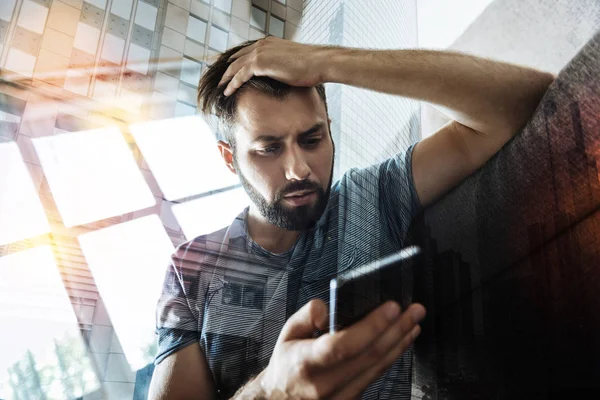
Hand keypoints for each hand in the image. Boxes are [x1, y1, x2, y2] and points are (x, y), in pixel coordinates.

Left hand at [218, 36, 329, 95]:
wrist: (318, 63)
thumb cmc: (311, 66)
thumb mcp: (292, 62)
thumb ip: (282, 65)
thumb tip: (282, 75)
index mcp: (269, 43)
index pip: (247, 51)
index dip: (237, 61)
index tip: (230, 70)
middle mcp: (262, 45)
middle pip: (238, 57)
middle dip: (228, 68)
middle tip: (220, 79)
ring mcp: (260, 52)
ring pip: (235, 66)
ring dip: (227, 78)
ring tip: (221, 88)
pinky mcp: (260, 63)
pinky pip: (240, 75)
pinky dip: (232, 84)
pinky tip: (227, 92)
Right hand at [257, 298, 425, 398]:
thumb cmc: (286, 366)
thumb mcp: (286, 334)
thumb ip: (306, 316)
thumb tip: (329, 308)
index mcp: (306, 363)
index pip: (343, 345)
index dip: (370, 327)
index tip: (391, 308)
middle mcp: (325, 384)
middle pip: (369, 356)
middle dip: (396, 329)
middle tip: (414, 310)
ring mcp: (341, 396)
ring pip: (378, 368)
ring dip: (400, 343)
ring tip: (414, 322)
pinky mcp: (352, 399)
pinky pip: (376, 376)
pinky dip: (392, 356)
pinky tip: (401, 341)